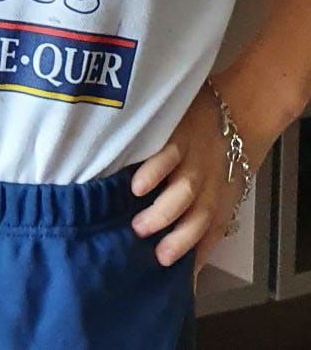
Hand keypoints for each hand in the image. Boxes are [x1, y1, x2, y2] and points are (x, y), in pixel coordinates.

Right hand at [129, 77, 271, 286]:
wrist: (247, 107)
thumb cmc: (231, 147)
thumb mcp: (229, 182)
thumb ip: (207, 208)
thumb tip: (187, 241)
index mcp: (221, 199)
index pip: (209, 234)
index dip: (194, 257)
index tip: (172, 276)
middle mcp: (209, 185)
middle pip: (196, 219)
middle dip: (177, 240)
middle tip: (155, 254)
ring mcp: (194, 161)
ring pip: (183, 194)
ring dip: (163, 213)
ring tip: (140, 227)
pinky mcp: (179, 137)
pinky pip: (166, 157)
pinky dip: (153, 173)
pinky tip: (136, 186)